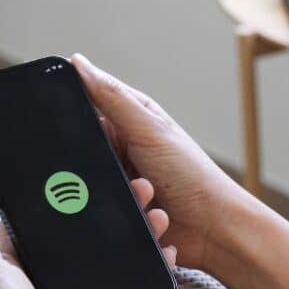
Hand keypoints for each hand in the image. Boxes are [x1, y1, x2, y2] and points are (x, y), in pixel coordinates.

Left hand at [0, 178, 175, 288]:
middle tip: (140, 186)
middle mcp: (60, 272)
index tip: (100, 169)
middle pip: (95, 229)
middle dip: (119, 205)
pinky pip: (138, 283)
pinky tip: (169, 248)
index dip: (75, 189)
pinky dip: (156, 265)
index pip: (55, 214)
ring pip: (121, 252)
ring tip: (158, 211)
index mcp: (28, 258)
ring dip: (142, 229)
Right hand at [71, 53, 245, 269]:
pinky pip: (106, 215)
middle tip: (126, 173)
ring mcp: (124, 184)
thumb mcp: (149, 129)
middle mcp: (124, 153)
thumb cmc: (191, 174)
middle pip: (84, 156)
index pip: (86, 112)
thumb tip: (78, 63)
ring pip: (92, 190)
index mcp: (129, 124)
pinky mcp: (126, 213)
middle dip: (99, 169)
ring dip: (122, 194)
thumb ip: (113, 97)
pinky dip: (129, 214)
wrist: (213, 226)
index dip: (75, 120)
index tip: (76, 133)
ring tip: (149, 194)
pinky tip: (152, 214)